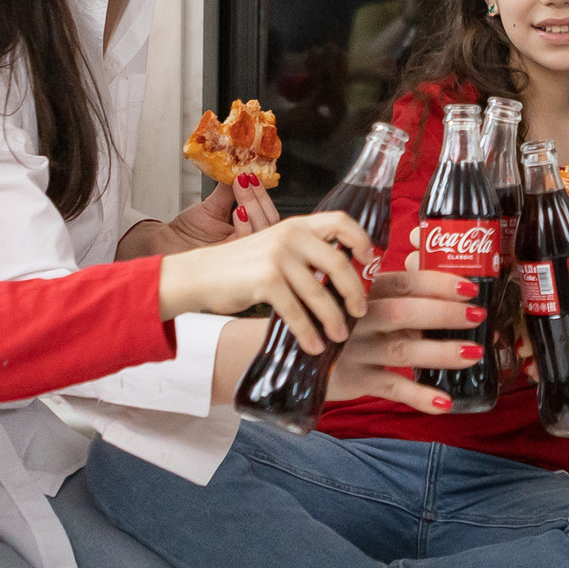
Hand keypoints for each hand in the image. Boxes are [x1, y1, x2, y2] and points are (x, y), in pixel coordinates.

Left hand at [123, 173, 281, 257]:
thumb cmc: (189, 231)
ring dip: (254, 207)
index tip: (255, 176)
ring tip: (241, 188)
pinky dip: (245, 226)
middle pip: (273, 225)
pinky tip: (239, 211)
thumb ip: (229, 190)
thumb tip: (240, 166)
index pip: (270, 216)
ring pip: (262, 233)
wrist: (168, 244)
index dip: (265, 196)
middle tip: (247, 179)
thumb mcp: (213, 205)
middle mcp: (250, 246)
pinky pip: (245, 244)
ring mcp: (242, 255)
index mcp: (251, 232)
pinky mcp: (230, 260)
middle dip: (260, 199)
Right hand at [159, 214, 373, 347]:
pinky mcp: (265, 280)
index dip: (361, 240)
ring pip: (319, 292)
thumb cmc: (241, 266)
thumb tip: (345, 277)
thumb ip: (306, 253)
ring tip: (339, 336)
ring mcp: (277, 256)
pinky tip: (313, 346)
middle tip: (359, 311)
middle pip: (338, 262)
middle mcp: (290, 235)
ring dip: (333, 318)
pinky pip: (296, 311)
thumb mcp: (276, 247)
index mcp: (297, 225)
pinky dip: (307, 332)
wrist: (199, 275)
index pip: (341, 221)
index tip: (369, 262)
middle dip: (354, 291)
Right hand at [328, 254, 489, 413]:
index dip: (438, 283)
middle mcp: (360, 318)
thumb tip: (454, 288)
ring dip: (440, 352)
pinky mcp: (355, 379)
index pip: (405, 282)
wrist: (298, 354)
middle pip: (404, 313)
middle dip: (444, 314)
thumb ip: (404, 295)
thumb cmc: (348, 323)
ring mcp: (357, 350)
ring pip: (402, 350)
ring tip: (474, 354)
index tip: (470, 287)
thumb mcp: (369, 302)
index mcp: (368, 292)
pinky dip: (418, 396)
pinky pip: (390, 388)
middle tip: (478, 316)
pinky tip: (444, 402)